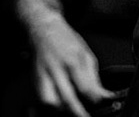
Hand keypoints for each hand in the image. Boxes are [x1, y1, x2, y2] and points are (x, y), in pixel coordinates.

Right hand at [16, 0, 112, 116]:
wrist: (44, 30)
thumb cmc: (67, 41)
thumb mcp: (86, 54)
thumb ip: (93, 77)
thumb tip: (103, 94)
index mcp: (73, 61)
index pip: (85, 87)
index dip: (95, 99)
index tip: (101, 103)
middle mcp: (57, 69)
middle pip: (67, 98)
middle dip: (79, 112)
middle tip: (87, 116)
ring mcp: (44, 76)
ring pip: (52, 102)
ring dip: (63, 110)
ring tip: (73, 110)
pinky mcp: (36, 80)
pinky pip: (43, 100)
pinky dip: (52, 106)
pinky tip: (60, 106)